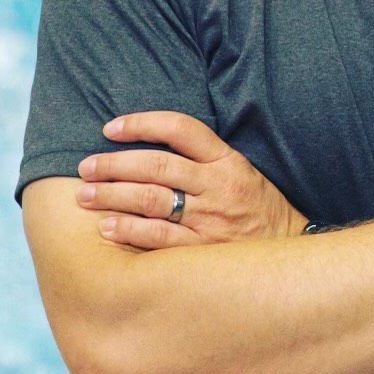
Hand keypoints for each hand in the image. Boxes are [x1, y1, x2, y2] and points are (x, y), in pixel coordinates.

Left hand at [76, 111, 308, 248]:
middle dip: (114, 164)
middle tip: (86, 166)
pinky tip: (106, 227)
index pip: (181, 129)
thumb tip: (150, 142)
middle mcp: (218, 184)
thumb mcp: (239, 169)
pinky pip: (158, 237)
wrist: (289, 248)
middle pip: (157, 165)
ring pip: (151, 200)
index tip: (111, 128)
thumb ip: (203, 157)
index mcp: (227, 159)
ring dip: (112, 196)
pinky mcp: (203, 250)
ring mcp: (210, 218)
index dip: (143, 124)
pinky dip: (128, 231)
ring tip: (84, 195)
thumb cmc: (256, 205)